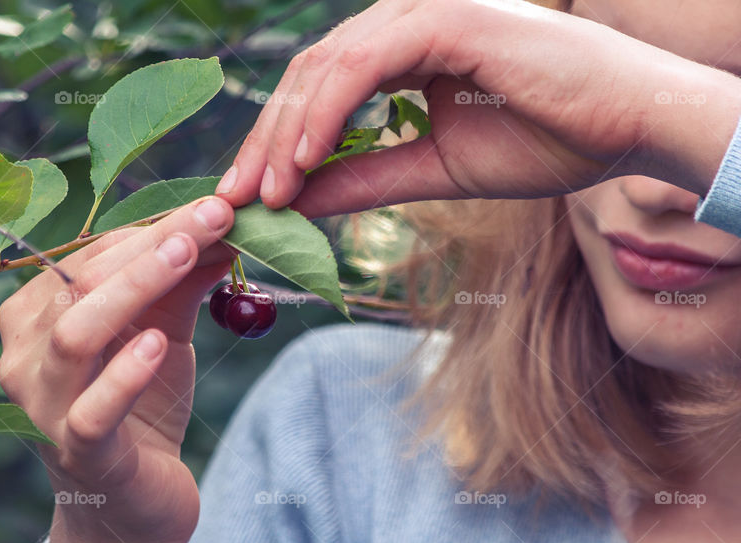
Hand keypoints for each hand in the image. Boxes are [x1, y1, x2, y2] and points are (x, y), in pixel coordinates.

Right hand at [0, 196, 232, 542]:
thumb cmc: (142, 408)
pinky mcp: (77, 454)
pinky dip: (124, 374)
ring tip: (187, 257)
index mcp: (37, 315)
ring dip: (133, 289)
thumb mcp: (165, 332)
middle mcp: (25, 355)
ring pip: (73, 335)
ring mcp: (42, 407)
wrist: (135, 505)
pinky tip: (157, 345)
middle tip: (212, 218)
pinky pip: (90, 411)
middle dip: (150, 245)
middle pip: (79, 283)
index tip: (213, 206)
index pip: (89, 257)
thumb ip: (184, 284)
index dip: (151, 228)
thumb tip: (221, 227)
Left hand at [216, 0, 740, 215]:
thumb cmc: (546, 142)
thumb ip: (365, 179)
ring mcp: (426, 14)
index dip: (278, 141)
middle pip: (309, 75)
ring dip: (289, 130)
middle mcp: (406, 24)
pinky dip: (328, 110)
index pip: (320, 90)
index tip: (252, 195)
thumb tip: (299, 201)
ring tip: (267, 190)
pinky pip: (366, 62)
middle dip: (267, 138)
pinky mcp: (448, 19)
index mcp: (403, 55)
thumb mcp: (433, 172)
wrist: (629, 127)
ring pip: (328, 63)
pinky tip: (305, 158)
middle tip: (238, 196)